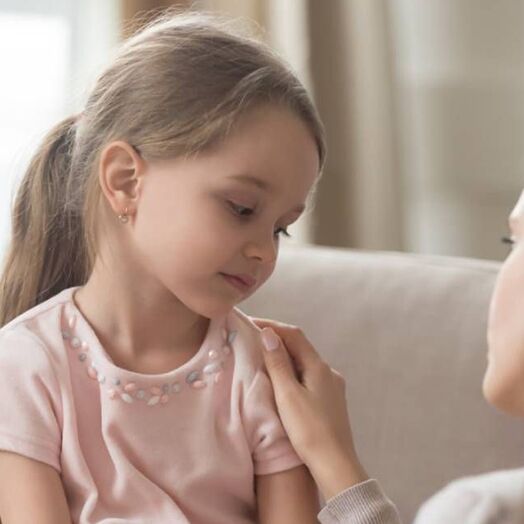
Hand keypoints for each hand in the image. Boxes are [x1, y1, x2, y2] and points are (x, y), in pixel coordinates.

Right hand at [252, 318, 368, 498]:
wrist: (335, 464)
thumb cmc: (309, 430)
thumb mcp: (288, 394)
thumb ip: (278, 363)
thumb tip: (269, 334)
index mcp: (319, 367)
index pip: (294, 335)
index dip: (272, 326)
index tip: (251, 323)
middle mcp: (328, 372)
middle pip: (300, 347)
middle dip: (278, 340)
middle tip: (253, 339)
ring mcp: (332, 387)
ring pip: (304, 363)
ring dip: (285, 356)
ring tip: (263, 358)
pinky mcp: (330, 401)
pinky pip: (308, 377)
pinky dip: (293, 372)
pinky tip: (282, 382)